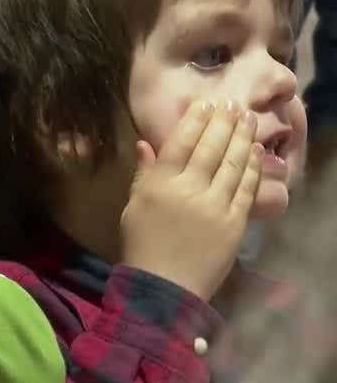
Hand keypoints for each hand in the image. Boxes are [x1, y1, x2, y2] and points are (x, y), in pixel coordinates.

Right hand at [120, 100, 263, 300]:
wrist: (165, 286)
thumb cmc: (142, 244)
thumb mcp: (133, 206)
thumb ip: (143, 174)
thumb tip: (145, 144)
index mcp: (159, 184)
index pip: (180, 143)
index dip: (195, 120)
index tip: (206, 103)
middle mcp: (188, 190)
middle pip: (210, 148)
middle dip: (222, 123)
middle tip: (232, 104)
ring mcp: (215, 206)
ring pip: (232, 164)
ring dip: (241, 138)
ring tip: (247, 119)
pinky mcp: (234, 223)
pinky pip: (245, 189)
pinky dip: (251, 168)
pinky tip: (255, 152)